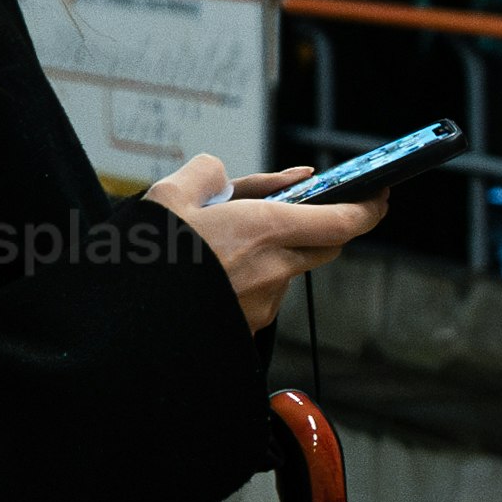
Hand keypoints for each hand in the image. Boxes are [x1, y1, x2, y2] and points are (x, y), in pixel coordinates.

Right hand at [152, 153, 379, 331]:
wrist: (123, 327)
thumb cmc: (144, 262)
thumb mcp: (167, 197)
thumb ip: (205, 174)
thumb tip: (219, 172)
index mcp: (264, 230)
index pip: (343, 222)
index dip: (369, 208)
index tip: (378, 194)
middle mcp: (274, 270)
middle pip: (326, 246)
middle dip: (321, 226)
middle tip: (294, 209)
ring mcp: (264, 304)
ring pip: (291, 270)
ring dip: (276, 255)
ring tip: (224, 245)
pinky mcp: (248, 328)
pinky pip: (266, 295)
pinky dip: (253, 280)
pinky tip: (215, 276)